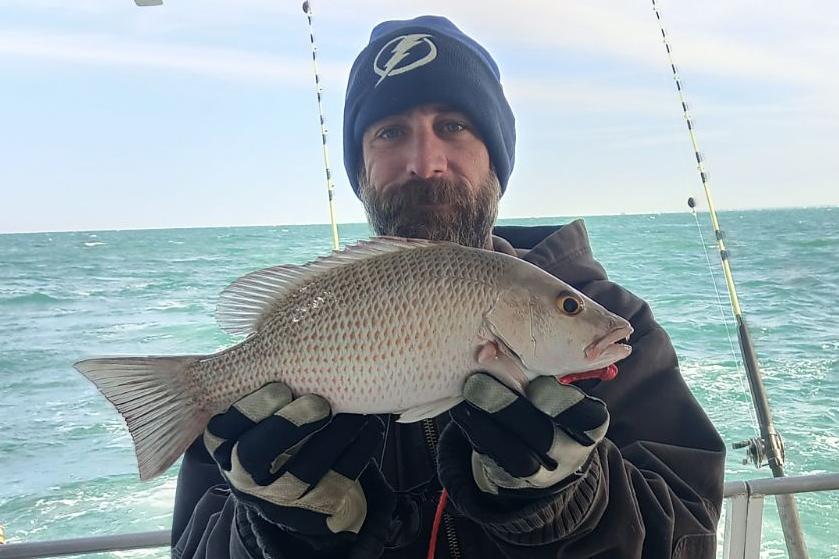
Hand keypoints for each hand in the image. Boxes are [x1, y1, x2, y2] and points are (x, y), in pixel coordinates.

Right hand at [203, 382, 386, 537]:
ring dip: (335, 434)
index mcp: (225, 446)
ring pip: (303, 470)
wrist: (303, 493)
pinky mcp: (313, 516)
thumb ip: (257, 380)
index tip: (280, 386)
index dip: (251, 409)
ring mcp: (277, 501)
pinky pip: (338, 483)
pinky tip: (370, 427)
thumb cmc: (282, 431)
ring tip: (357, 409)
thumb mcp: (260, 413)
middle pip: (253, 454)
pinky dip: (358, 451)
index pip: (223, 430)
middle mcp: (244, 478)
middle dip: (287, 425)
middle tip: (320, 402)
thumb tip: (273, 325)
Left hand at [449, 372, 608, 495]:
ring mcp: (545, 476)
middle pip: (544, 437)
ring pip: (517, 457)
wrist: (545, 456)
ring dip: (486, 424)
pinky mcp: (515, 485)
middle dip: (508, 408)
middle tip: (477, 382)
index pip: (587, 418)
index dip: (562, 402)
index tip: (535, 386)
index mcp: (591, 425)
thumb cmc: (549, 406)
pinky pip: (496, 464)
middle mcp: (572, 454)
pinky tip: (464, 413)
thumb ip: (535, 370)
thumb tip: (490, 349)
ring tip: (466, 395)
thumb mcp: (555, 389)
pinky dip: (477, 436)